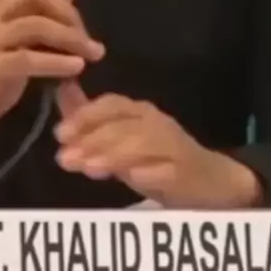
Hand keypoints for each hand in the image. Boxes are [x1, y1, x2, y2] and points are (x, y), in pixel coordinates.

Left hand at [54, 82, 261, 207]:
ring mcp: (173, 146)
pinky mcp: (187, 172)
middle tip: (64, 158)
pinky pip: (169, 169)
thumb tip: (61, 89)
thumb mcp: (120, 140)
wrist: (211, 181)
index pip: (110, 104)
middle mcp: (155, 123)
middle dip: (91, 139)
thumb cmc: (158, 159)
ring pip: (143, 144)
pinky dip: (152, 172)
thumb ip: (91, 119)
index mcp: (138, 112)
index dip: (85, 116)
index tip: (59, 134)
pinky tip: (134, 178)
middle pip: (122, 124)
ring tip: (90, 168)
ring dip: (114, 154)